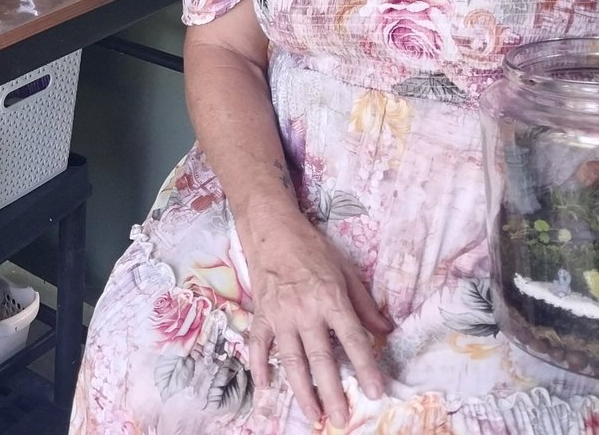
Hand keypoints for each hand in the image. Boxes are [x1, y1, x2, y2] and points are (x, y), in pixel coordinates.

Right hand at [242, 213, 392, 428]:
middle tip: (341, 419)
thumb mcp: (345, 269)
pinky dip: (259, 367)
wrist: (272, 229)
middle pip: (321, 357)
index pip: (352, 338)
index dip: (365, 366)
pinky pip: (259, 345)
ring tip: (313, 414)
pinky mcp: (262, 314)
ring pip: (291, 359)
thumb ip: (364, 303)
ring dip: (302, 390)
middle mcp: (305, 309)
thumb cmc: (311, 247)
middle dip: (332, 391)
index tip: (375, 392)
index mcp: (330, 297)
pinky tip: (265, 388)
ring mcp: (280, 314)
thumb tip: (386, 330)